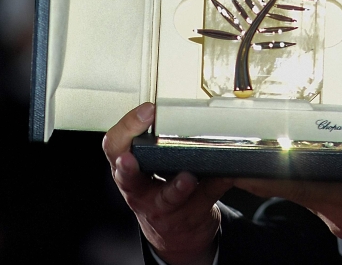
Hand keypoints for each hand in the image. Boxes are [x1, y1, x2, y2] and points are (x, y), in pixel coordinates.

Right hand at [104, 103, 232, 264]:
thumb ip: (157, 142)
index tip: (147, 111)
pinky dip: (217, 184)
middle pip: (127, 179)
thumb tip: (183, 109)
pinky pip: (205, 198)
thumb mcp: (150, 168)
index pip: (115, 146)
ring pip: (167, 197)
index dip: (126, 128)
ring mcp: (162, 207)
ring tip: (186, 178)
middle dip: (127, 168)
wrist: (175, 232)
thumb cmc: (160, 190)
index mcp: (129, 170)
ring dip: (176, 187)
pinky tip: (226, 175)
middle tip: (129, 159)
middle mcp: (139, 191)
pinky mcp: (189, 215)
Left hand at [236, 102, 341, 264]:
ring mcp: (336, 221)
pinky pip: (320, 201)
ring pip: (304, 194)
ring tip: (290, 153)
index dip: (256, 174)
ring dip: (293, 176)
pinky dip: (316, 185)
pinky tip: (328, 173)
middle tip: (250, 150)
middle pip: (289, 187)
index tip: (234, 164)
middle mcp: (332, 210)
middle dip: (268, 169)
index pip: (287, 182)